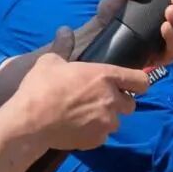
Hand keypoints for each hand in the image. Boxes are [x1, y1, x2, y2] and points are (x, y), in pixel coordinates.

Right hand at [13, 52, 151, 151]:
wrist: (30, 122)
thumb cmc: (41, 88)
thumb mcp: (50, 61)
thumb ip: (63, 46)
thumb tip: (64, 31)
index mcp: (106, 76)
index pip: (141, 80)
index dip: (137, 82)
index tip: (130, 84)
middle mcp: (112, 100)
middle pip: (130, 104)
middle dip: (118, 102)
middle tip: (99, 100)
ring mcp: (106, 122)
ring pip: (115, 122)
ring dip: (105, 119)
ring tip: (85, 116)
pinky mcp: (97, 141)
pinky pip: (101, 137)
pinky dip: (93, 134)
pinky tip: (76, 129)